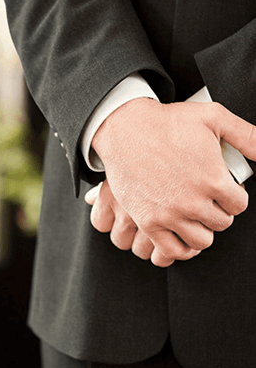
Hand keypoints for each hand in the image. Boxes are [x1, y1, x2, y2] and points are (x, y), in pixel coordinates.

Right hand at [91, 98, 253, 263]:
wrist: (123, 128)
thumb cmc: (166, 121)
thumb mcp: (213, 117)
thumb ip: (249, 136)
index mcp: (213, 179)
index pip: (239, 205)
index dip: (233, 197)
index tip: (223, 191)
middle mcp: (192, 201)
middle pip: (221, 224)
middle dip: (217, 212)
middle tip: (207, 200)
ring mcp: (169, 213)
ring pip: (201, 240)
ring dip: (201, 229)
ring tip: (194, 216)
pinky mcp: (147, 220)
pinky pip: (171, 250)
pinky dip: (180, 248)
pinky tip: (180, 233)